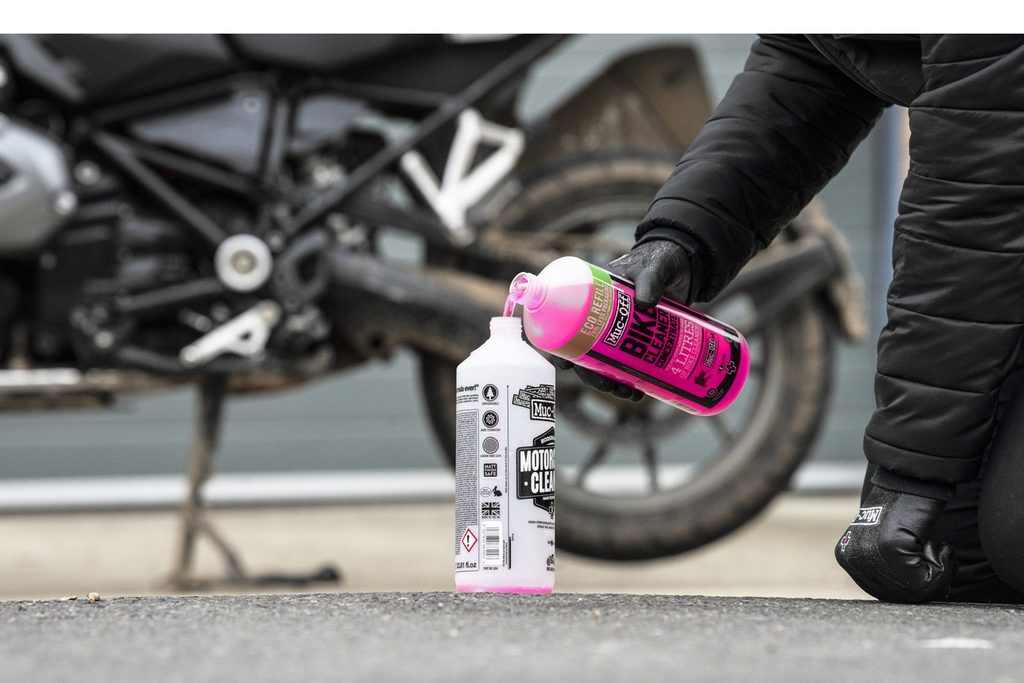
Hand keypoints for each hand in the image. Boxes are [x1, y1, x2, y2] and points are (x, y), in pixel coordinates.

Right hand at [554, 240, 690, 400]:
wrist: (688, 265)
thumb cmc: (663, 259)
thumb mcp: (656, 266)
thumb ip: (651, 278)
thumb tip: (644, 302)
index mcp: (593, 293)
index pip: (564, 321)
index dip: (560, 346)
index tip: (566, 365)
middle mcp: (601, 314)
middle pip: (585, 351)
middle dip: (593, 374)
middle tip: (610, 386)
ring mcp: (620, 328)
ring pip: (607, 361)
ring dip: (613, 381)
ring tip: (631, 394)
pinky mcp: (640, 337)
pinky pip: (629, 362)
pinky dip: (632, 377)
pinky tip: (641, 390)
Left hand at [834, 484, 955, 602]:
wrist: (913, 478)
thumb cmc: (908, 513)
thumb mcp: (885, 545)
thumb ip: (887, 570)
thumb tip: (904, 595)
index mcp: (846, 557)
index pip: (884, 593)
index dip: (914, 583)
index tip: (923, 560)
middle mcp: (851, 558)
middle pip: (899, 596)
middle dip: (927, 580)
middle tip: (933, 551)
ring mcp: (868, 554)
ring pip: (915, 592)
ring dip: (937, 570)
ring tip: (931, 544)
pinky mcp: (889, 547)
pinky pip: (926, 580)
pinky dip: (943, 564)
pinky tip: (935, 542)